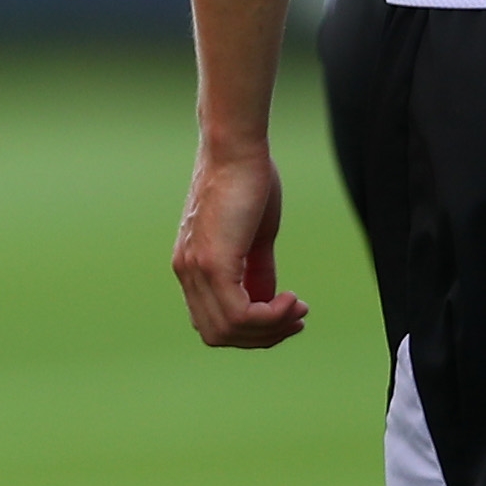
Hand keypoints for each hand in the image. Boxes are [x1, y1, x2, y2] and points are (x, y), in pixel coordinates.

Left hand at [172, 144, 307, 349]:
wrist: (237, 148)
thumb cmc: (248, 180)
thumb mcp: (255, 235)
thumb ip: (256, 270)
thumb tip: (268, 301)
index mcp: (192, 266)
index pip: (212, 322)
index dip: (249, 330)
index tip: (286, 315)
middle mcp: (187, 272)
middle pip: (218, 333)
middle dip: (262, 337)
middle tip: (297, 320)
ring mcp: (196, 269)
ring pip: (228, 329)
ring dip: (270, 328)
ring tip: (298, 309)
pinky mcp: (212, 263)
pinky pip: (238, 313)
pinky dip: (268, 317)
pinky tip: (291, 300)